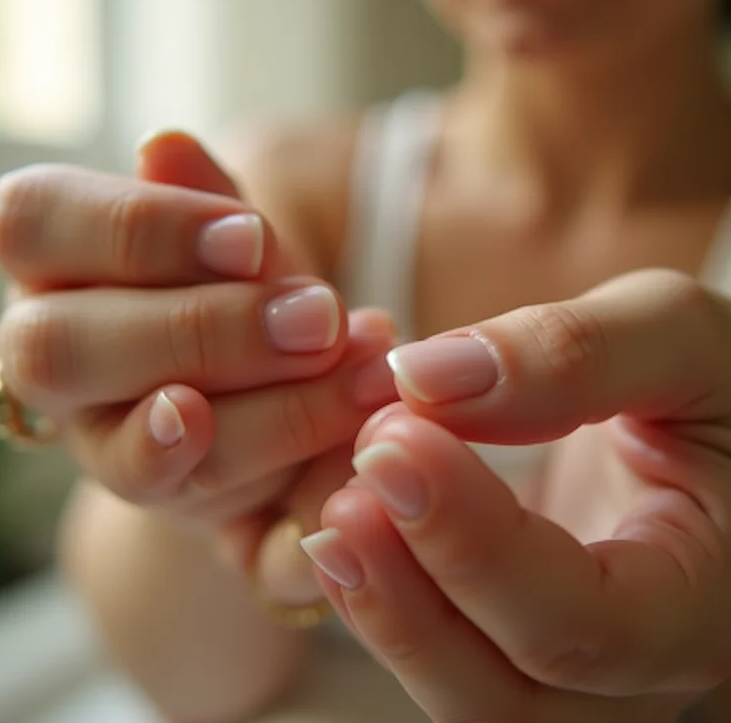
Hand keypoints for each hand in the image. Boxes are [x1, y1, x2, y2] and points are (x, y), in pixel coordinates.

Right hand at [0, 134, 396, 538]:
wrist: (267, 378)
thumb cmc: (241, 287)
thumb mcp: (233, 239)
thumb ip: (204, 200)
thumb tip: (165, 144)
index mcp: (51, 263)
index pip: (33, 222)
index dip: (140, 230)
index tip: (250, 240)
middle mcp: (49, 355)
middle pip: (61, 345)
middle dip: (201, 330)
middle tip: (316, 318)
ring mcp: (95, 437)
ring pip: (121, 444)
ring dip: (259, 411)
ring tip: (358, 370)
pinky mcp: (156, 498)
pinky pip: (167, 500)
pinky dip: (255, 491)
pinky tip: (318, 466)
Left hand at [301, 270, 730, 721]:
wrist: (706, 428)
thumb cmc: (713, 383)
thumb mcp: (677, 339)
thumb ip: (570, 353)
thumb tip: (426, 376)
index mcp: (707, 604)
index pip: (583, 624)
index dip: (473, 540)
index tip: (397, 433)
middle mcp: (639, 670)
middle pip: (506, 696)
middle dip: (410, 594)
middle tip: (355, 478)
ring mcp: (577, 672)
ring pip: (461, 696)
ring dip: (382, 610)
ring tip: (334, 506)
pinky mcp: (520, 640)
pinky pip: (442, 656)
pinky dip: (382, 599)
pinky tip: (349, 524)